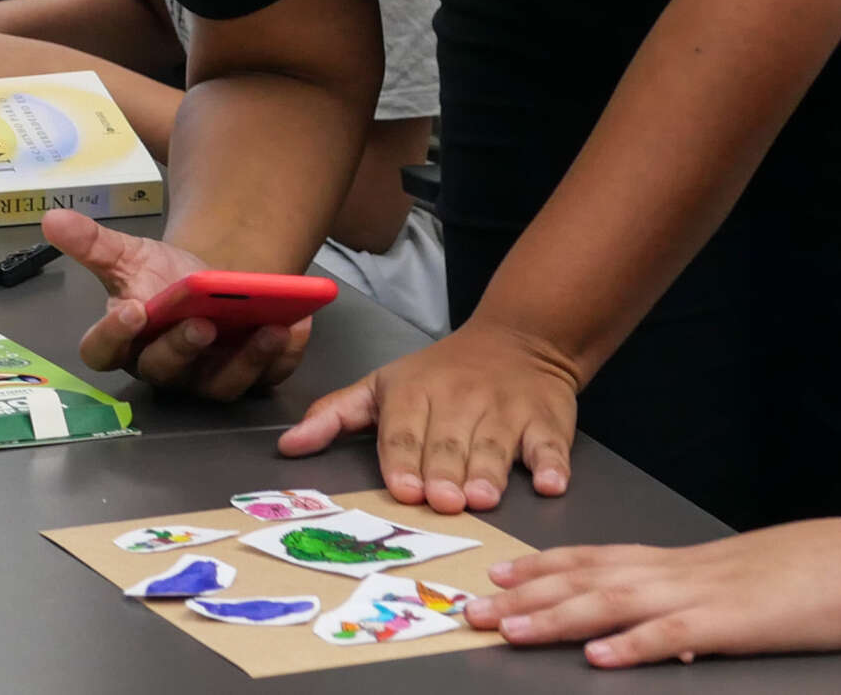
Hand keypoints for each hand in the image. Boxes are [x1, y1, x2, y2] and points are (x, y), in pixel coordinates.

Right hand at [44, 207, 309, 399]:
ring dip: (247, 358)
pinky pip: (268, 376)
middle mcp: (165, 370)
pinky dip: (285, 354)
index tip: (131, 310)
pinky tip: (298, 323)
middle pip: (167, 370)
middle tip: (202, 323)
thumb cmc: (160, 278)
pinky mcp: (250, 378)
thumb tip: (51, 217)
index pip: (105, 352)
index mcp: (126, 343)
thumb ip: (92, 243)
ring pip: (222, 383)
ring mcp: (208, 378)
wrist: (208, 286)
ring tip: (268, 326)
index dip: (115, 336)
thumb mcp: (128, 255)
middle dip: (185, 348)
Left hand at [278, 315, 579, 513]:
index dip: (404, 459)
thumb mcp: (382, 385)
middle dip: (445, 472)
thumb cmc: (441, 374)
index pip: (404, 429)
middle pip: (450, 442)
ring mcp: (507, 410)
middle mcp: (460, 399)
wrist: (520, 338)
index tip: (404, 490)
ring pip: (495, 445)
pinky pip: (550, 444)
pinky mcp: (547, 420)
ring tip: (483, 498)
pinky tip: (550, 483)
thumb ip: (336, 415)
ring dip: (490, 471)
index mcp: (415, 392)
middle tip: (444, 502)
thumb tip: (287, 447)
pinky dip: (553, 464)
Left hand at [466, 518, 840, 668]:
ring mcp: (702, 595)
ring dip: (557, 619)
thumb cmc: (804, 579)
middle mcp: (676, 571)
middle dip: (524, 595)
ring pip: (613, 604)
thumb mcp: (734, 585)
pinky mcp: (732, 624)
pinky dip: (634, 646)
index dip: (540, 567)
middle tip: (473, 609)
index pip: (593, 558)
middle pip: (585, 580)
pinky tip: (599, 660)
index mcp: (677, 562)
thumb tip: (652, 630)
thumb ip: (689, 603)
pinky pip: (674, 636)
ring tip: (512, 632)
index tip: (495, 574)